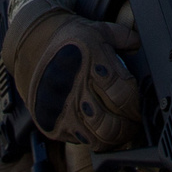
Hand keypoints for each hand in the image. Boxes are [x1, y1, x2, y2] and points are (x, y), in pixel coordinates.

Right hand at [1, 7, 143, 149]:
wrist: (30, 44)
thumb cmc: (68, 39)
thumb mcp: (99, 30)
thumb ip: (125, 37)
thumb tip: (141, 45)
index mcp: (92, 62)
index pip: (123, 95)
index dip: (136, 105)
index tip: (140, 107)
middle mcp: (76, 87)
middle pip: (112, 123)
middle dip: (129, 127)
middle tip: (134, 123)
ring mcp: (61, 108)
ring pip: (97, 138)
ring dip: (114, 138)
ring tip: (120, 130)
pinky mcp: (51, 122)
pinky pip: (80, 141)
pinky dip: (94, 139)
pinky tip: (99, 130)